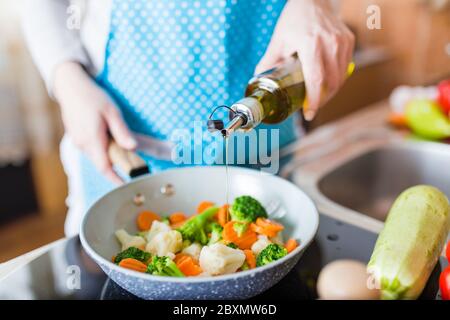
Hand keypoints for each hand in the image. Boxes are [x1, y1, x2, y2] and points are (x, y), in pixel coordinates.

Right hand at [54, 62, 136, 183]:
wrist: (70, 87)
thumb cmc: (92, 97)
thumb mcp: (112, 111)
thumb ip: (122, 131)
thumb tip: (133, 147)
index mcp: (92, 139)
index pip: (104, 167)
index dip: (115, 179)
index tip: (126, 185)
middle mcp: (83, 144)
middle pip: (102, 163)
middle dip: (116, 165)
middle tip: (134, 162)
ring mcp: (78, 142)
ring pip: (97, 156)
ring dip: (109, 156)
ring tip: (121, 146)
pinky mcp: (77, 138)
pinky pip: (92, 149)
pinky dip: (102, 149)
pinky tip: (109, 138)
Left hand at [255, 0, 354, 120]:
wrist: (313, 0)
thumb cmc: (294, 19)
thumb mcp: (278, 41)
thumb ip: (268, 62)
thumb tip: (258, 82)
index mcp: (311, 44)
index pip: (316, 80)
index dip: (314, 101)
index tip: (309, 113)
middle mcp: (330, 43)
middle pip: (331, 83)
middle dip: (321, 100)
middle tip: (310, 108)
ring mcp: (342, 42)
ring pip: (341, 78)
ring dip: (330, 91)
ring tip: (317, 97)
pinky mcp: (349, 41)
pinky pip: (345, 68)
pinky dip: (336, 79)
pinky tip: (325, 83)